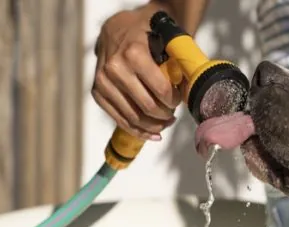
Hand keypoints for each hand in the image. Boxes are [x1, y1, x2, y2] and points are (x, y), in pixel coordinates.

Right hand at [92, 7, 180, 140]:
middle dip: (165, 115)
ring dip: (154, 126)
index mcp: (133, 54)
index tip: (179, 99)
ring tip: (165, 123)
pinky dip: (138, 131)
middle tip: (173, 114)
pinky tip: (153, 135)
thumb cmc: (145, 33)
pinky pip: (120, 120)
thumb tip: (191, 88)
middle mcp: (115, 69)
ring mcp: (104, 82)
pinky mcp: (97, 93)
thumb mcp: (165, 38)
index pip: (161, 90)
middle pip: (148, 107)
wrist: (117, 28)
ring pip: (134, 118)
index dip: (174, 100)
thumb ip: (178, 60)